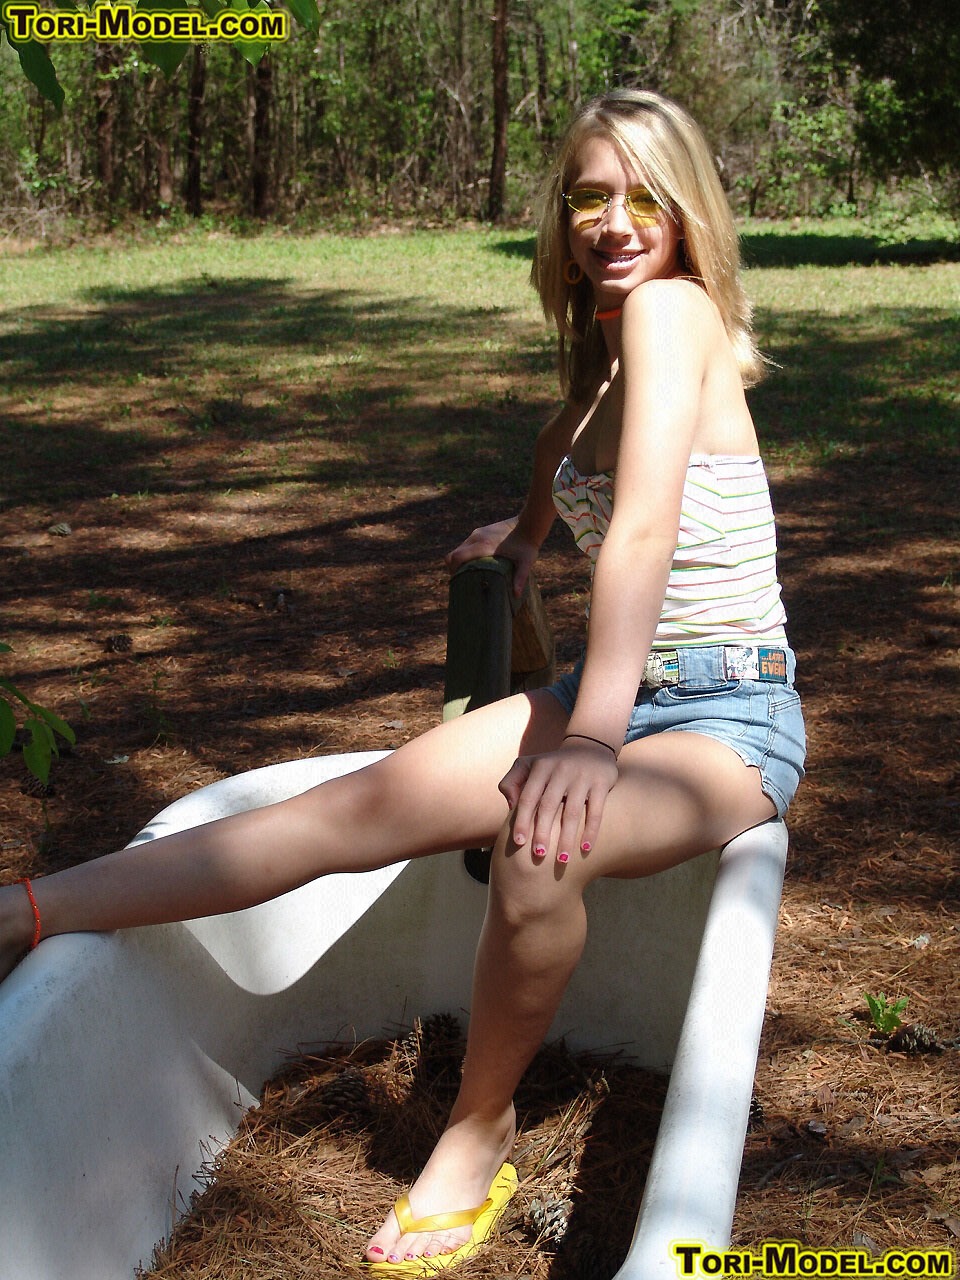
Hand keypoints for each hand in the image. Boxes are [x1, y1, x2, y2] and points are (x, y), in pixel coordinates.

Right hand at [445, 520, 538, 595]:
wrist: (529, 524)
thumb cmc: (527, 545)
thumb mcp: (526, 562)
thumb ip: (520, 577)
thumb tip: (516, 595)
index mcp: (484, 546)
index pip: (457, 557)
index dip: (453, 570)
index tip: (457, 582)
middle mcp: (476, 538)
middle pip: (453, 554)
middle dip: (453, 568)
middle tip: (461, 581)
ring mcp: (477, 533)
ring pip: (459, 549)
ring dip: (459, 561)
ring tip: (467, 575)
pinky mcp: (480, 531)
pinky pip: (466, 545)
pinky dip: (465, 555)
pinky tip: (475, 564)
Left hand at [499, 741, 618, 862]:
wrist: (591, 746)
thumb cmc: (553, 765)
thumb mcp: (529, 765)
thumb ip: (512, 782)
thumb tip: (510, 806)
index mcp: (540, 767)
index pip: (528, 797)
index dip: (521, 821)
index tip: (518, 843)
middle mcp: (560, 770)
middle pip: (548, 806)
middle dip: (542, 833)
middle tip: (538, 855)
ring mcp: (582, 776)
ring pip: (573, 812)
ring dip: (567, 838)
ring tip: (562, 860)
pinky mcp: (601, 782)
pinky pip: (596, 811)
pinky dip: (591, 831)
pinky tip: (585, 849)